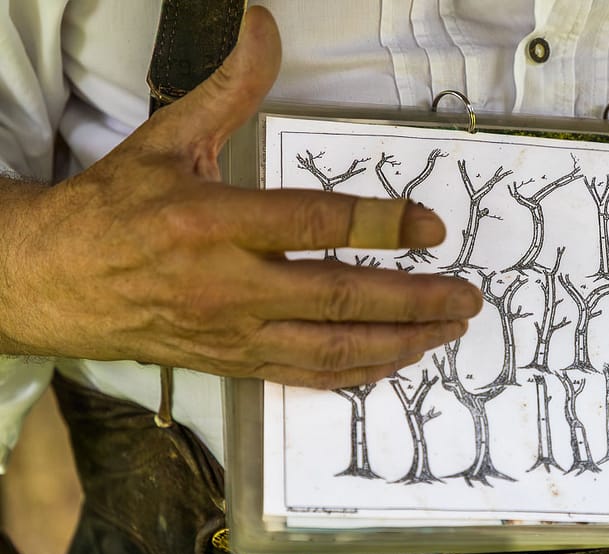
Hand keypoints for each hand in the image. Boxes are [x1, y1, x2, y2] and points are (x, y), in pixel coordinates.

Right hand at [0, 7, 480, 388]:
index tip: (433, 228)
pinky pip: (305, 376)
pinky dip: (355, 373)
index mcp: (214, 222)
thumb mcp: (168, 139)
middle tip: (466, 299)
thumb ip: (230, 89)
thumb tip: (264, 25)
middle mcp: (229, 285)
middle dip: (414, 301)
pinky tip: (393, 362)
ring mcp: (233, 332)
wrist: (54, 283)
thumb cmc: (114, 210)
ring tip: (446, 333)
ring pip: (332, 347)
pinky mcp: (233, 362)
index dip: (382, 227)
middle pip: (340, 297)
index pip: (316, 226)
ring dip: (398, 342)